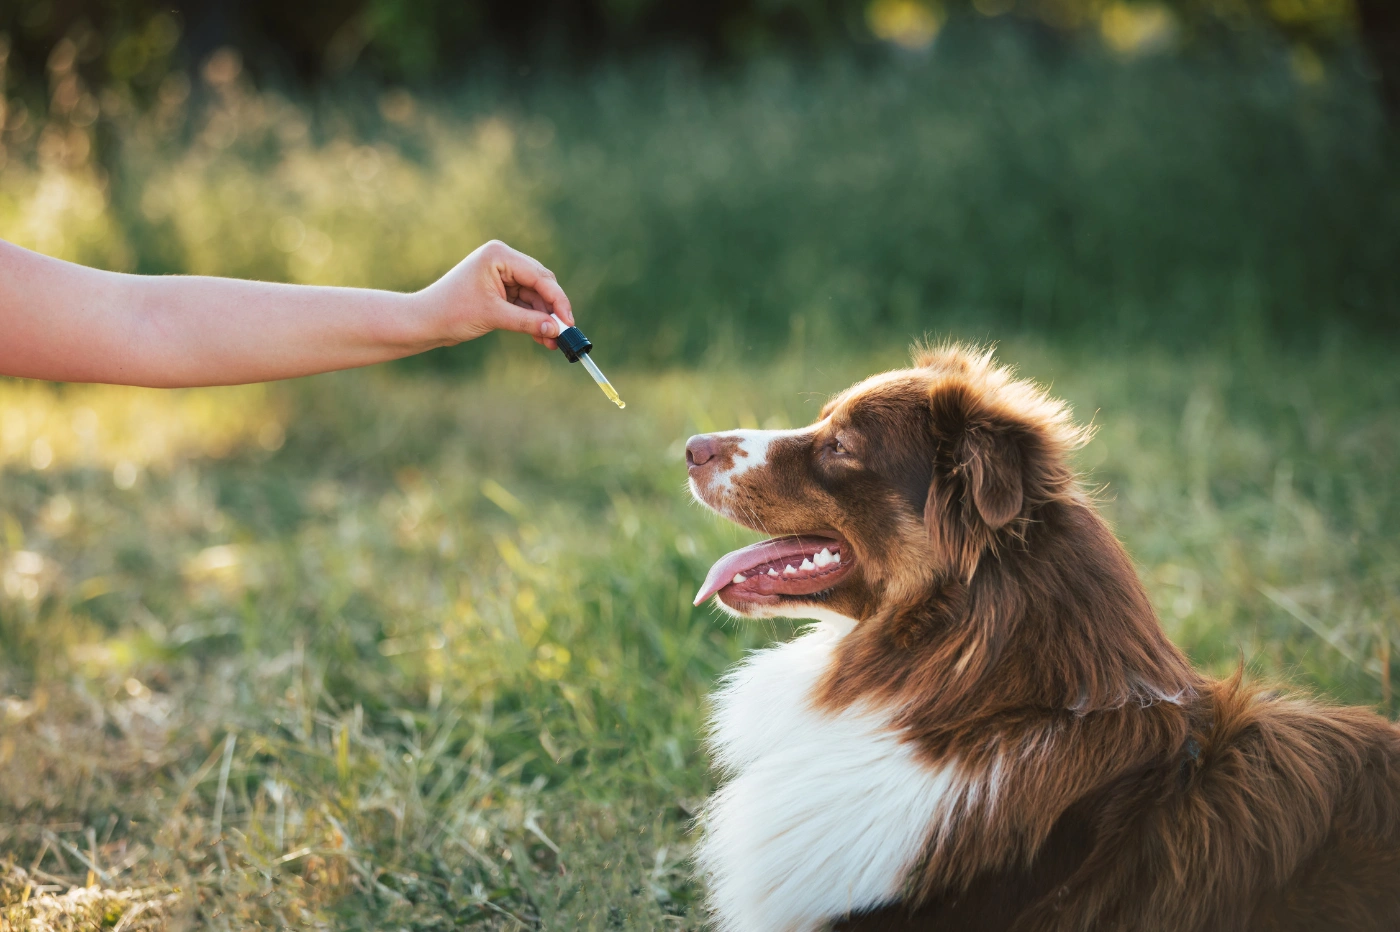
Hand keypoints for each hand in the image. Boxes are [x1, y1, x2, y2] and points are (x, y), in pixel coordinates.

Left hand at [415, 240, 574, 349]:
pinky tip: (542, 338)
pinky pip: (524, 305)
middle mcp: (502, 261)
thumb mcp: (494, 316)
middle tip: (565, 333)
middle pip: (540, 285)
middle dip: (552, 311)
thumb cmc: (452, 312)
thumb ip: (528, 322)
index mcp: (499, 255)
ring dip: (543, 319)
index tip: (569, 322)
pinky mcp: (499, 291)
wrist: (425, 323)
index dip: (557, 300)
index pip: (539, 276)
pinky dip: (532, 320)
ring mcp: (501, 276)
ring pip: (534, 298)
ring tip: (553, 343)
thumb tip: (556, 330)